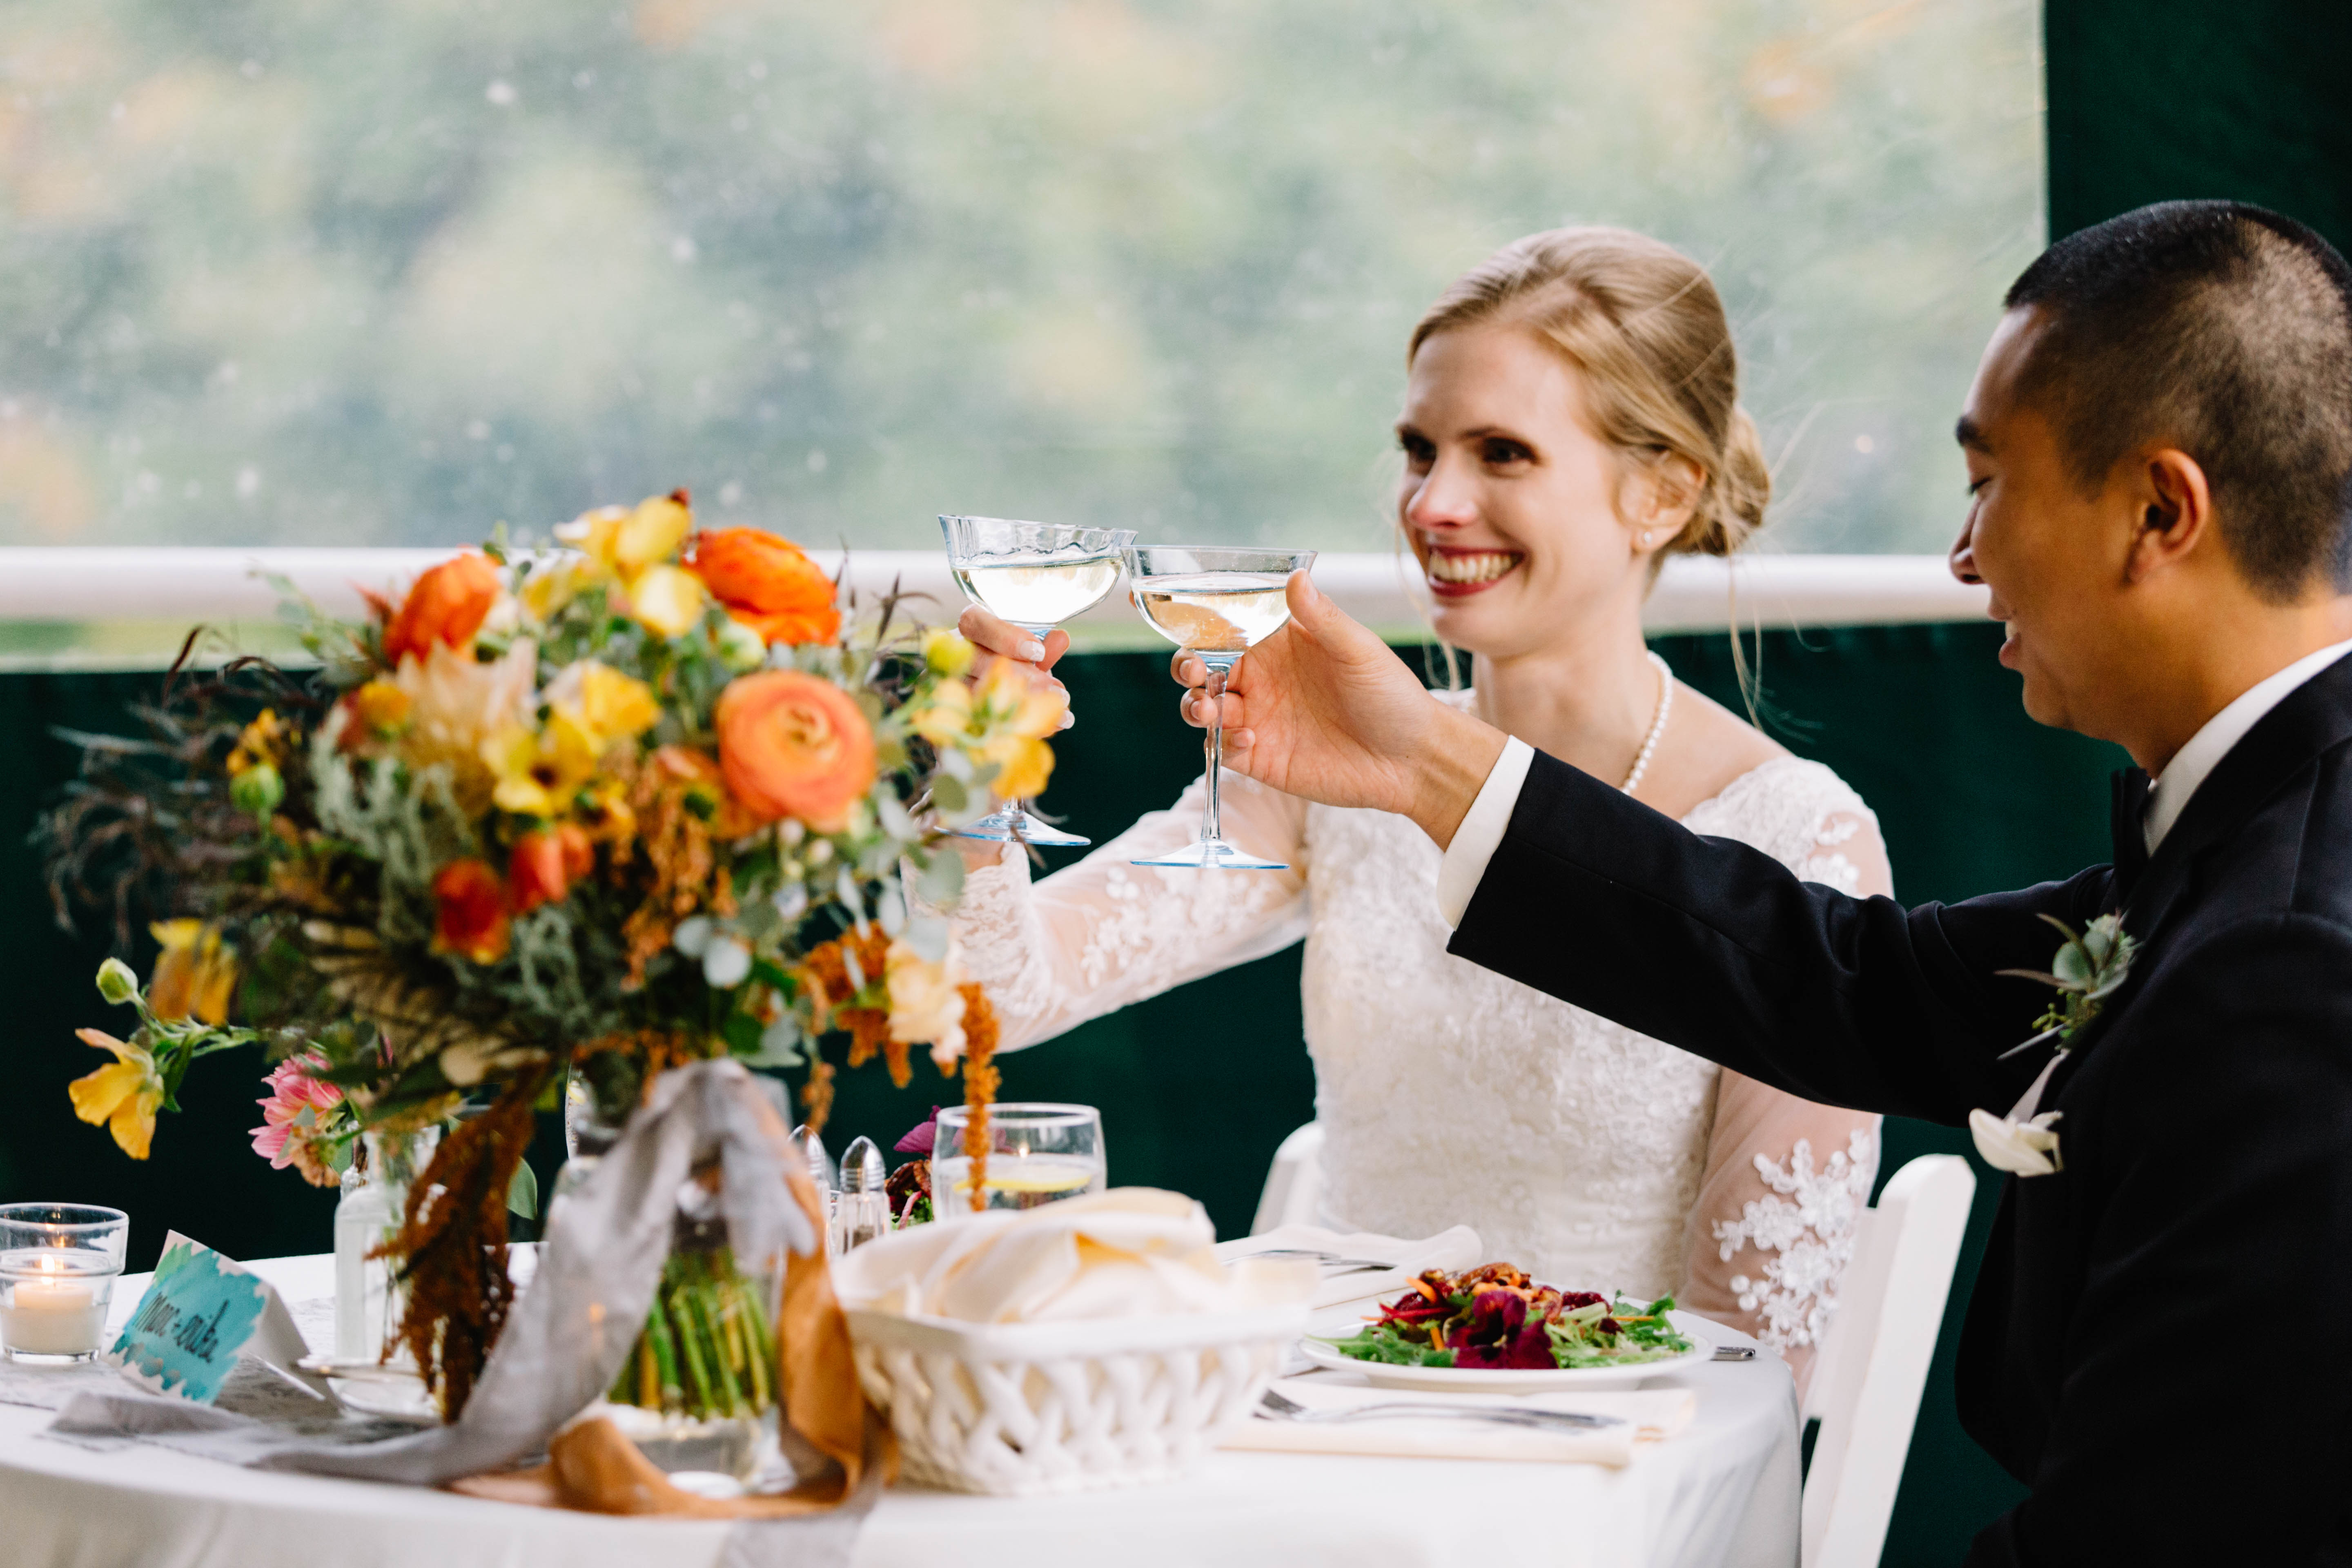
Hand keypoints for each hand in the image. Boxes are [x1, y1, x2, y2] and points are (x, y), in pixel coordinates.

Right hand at [956, 606, 1074, 729]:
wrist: (992, 686)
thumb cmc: (1010, 660)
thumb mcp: (1028, 650)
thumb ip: (1042, 644)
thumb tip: (1060, 638)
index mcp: (971, 629)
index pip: (976, 623)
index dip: (1007, 638)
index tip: (1038, 652)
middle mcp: (955, 655)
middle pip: (979, 661)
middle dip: (1023, 677)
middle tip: (1057, 691)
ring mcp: (951, 685)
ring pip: (978, 694)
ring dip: (1024, 705)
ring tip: (1060, 713)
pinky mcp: (956, 714)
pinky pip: (984, 722)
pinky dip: (1020, 726)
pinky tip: (1047, 729)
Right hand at [1172, 573, 1506, 846]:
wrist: (1412, 759)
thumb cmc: (1391, 696)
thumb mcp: (1359, 650)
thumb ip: (1323, 618)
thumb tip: (1296, 576)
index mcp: (1280, 644)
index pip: (1227, 628)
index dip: (1202, 627)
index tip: (1190, 626)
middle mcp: (1263, 679)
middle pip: (1204, 668)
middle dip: (1188, 668)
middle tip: (1196, 673)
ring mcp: (1259, 719)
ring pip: (1204, 708)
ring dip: (1196, 705)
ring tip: (1209, 707)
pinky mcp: (1260, 758)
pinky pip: (1222, 748)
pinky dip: (1222, 742)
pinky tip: (1248, 740)